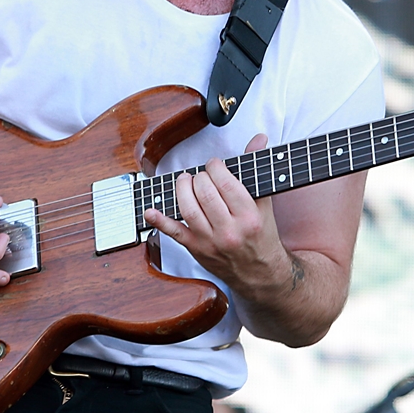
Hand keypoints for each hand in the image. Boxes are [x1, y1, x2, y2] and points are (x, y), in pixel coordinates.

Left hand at [143, 134, 292, 293]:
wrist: (260, 273)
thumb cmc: (261, 235)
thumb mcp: (264, 203)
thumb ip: (256, 169)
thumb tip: (258, 139)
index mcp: (249, 216)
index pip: (225, 183)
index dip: (215, 167)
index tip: (214, 165)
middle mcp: (230, 231)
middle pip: (205, 194)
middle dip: (199, 177)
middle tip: (201, 175)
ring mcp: (211, 242)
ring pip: (188, 209)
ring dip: (182, 189)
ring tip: (185, 181)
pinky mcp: (196, 250)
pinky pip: (174, 233)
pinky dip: (159, 221)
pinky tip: (150, 210)